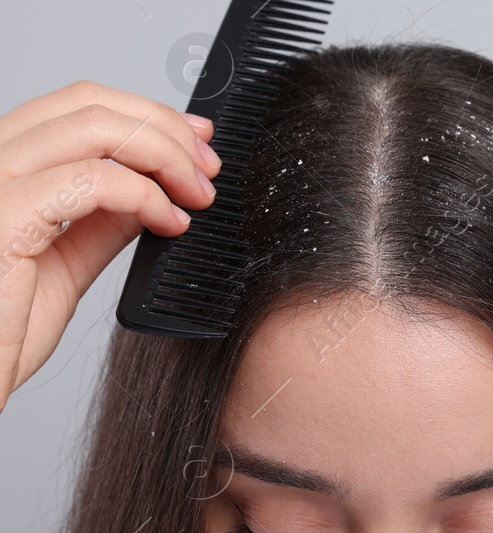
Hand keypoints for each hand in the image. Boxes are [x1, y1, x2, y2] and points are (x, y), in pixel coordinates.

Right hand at [0, 81, 219, 412]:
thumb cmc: (0, 332)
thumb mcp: (65, 261)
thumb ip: (103, 218)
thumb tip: (154, 186)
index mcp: (0, 165)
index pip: (76, 105)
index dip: (147, 114)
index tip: (198, 140)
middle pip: (89, 103)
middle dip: (165, 128)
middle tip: (208, 169)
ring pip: (95, 128)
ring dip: (165, 156)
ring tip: (197, 197)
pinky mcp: (2, 216)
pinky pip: (91, 180)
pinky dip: (147, 195)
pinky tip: (171, 223)